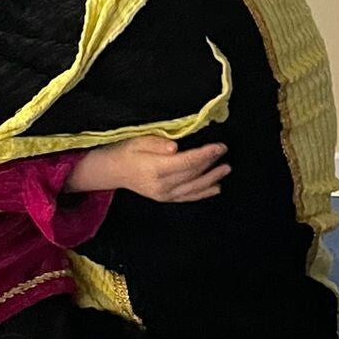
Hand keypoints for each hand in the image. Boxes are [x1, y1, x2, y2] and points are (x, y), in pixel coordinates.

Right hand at [66, 137, 229, 202]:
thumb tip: (176, 147)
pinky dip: (203, 193)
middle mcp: (162, 185)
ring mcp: (164, 194)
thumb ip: (157, 143)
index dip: (205, 154)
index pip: (187, 162)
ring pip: (193, 188)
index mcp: (155, 168)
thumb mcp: (137, 140)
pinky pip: (188, 197)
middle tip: (225, 151)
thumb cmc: (125, 151)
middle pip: (193, 174)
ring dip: (212, 179)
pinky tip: (215, 188)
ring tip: (226, 169)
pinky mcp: (165, 198)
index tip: (219, 146)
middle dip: (211, 163)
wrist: (112, 171)